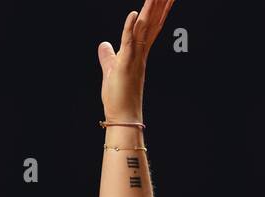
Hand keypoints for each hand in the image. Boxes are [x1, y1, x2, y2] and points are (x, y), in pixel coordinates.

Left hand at [98, 0, 174, 123]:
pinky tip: (134, 13)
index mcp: (139, 52)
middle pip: (153, 22)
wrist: (123, 117)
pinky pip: (129, 42)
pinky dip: (130, 27)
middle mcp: (141, 52)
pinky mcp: (126, 64)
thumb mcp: (111, 70)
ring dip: (151, 9)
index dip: (157, 9)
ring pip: (144, 27)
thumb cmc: (118, 97)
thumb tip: (103, 45)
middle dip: (161, 4)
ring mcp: (135, 57)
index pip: (150, 25)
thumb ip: (108, 55)